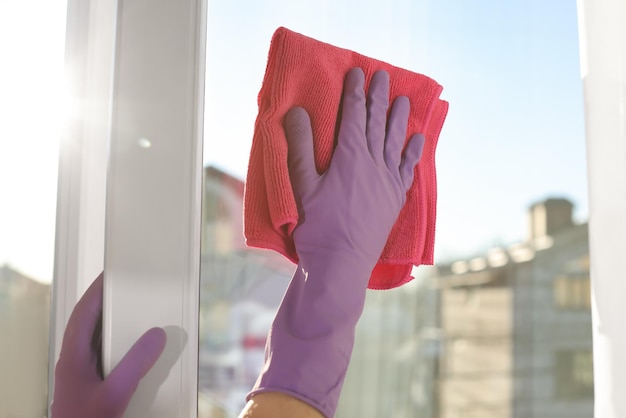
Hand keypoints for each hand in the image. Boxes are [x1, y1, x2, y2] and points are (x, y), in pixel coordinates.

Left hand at [50, 273, 166, 417]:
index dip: (96, 292)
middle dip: (109, 309)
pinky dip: (125, 354)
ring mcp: (84, 380)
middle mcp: (76, 366)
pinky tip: (140, 359)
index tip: (110, 276)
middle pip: (91, 327)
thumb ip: (136, 362)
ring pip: (100, 346)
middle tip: (129, 295)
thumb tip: (155, 336)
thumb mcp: (115, 393)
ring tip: (139, 323)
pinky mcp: (95, 392)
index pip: (81, 314)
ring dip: (118, 332)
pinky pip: (110, 363)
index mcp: (72, 359)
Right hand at [288, 67, 424, 274]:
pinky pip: (407, 169)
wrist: (342, 265)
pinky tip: (416, 141)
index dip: (355, 93)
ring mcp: (387, 182)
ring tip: (403, 100)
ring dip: (398, 118)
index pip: (354, 116)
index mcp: (349, 158)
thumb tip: (298, 112)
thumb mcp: (302, 186)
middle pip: (376, 123)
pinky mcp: (394, 199)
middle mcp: (373, 164)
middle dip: (378, 97)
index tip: (357, 73)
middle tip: (382, 75)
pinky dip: (412, 152)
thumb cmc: (317, 227)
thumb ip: (301, 147)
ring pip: (394, 141)